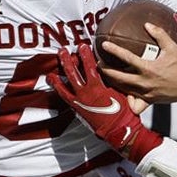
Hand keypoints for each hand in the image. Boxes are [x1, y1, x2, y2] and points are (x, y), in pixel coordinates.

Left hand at [47, 44, 163, 162]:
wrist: (118, 129)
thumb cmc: (123, 112)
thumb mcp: (120, 92)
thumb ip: (112, 81)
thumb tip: (108, 71)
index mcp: (98, 88)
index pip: (90, 67)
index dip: (86, 56)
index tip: (82, 46)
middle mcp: (86, 93)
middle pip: (73, 73)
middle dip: (68, 60)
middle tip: (63, 50)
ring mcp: (80, 101)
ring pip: (65, 84)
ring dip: (60, 74)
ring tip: (54, 66)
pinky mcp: (77, 108)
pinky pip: (64, 96)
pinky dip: (57, 87)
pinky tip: (53, 81)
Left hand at [96, 23, 176, 103]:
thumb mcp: (173, 48)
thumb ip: (160, 34)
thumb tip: (147, 24)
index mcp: (150, 69)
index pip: (127, 59)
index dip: (114, 51)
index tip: (104, 45)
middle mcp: (146, 83)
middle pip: (119, 78)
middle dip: (106, 71)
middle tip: (98, 64)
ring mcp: (146, 94)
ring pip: (123, 90)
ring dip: (113, 82)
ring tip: (105, 75)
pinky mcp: (149, 101)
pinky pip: (133, 102)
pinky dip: (126, 98)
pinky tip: (121, 92)